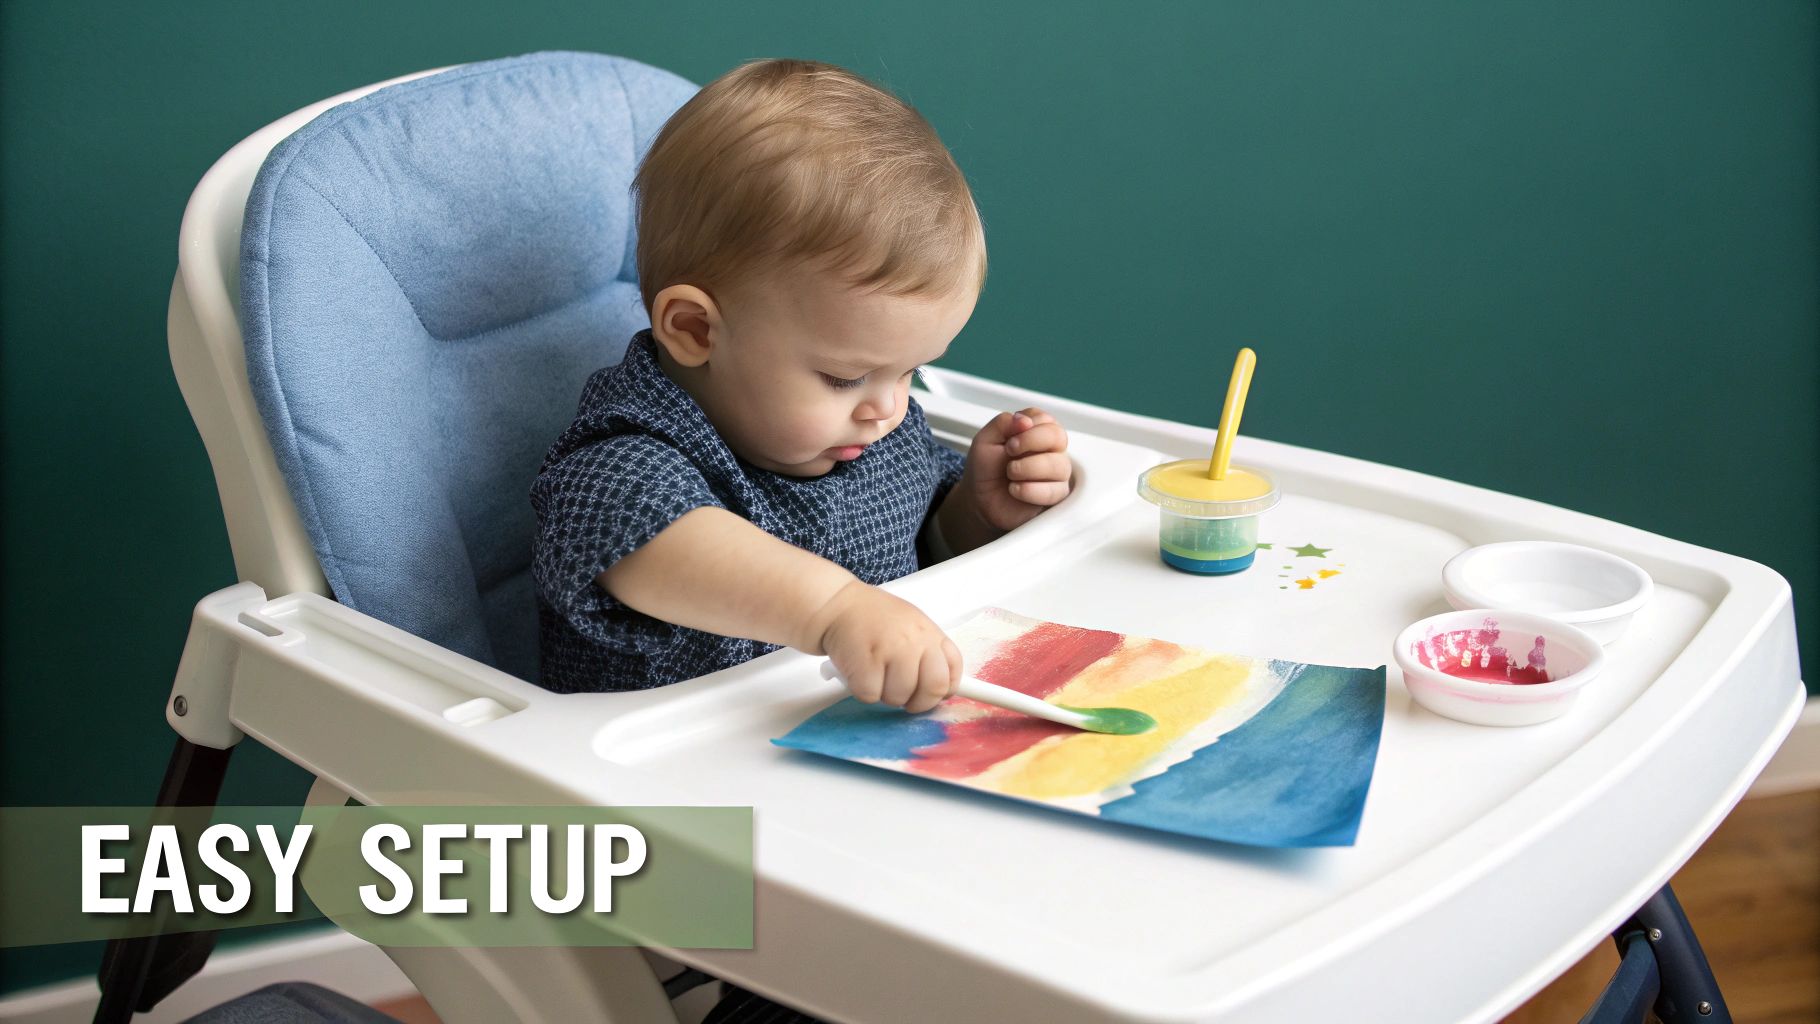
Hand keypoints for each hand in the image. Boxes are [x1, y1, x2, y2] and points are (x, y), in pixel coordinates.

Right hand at [813, 581, 961, 712]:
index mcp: (929, 632)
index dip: (945, 689)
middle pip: (934, 688)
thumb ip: (928, 652)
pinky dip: (863, 690)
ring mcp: (891, 651)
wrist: (837, 604)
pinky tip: (859, 671)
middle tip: (905, 696)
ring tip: (875, 673)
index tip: (936, 695)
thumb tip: (942, 687)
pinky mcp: (866, 663)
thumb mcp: (911, 625)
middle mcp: (914, 641)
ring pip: (900, 697)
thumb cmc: (873, 618)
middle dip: (919, 702)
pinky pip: (871, 695)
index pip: (954, 668)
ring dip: (885, 693)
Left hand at [962, 407, 1072, 530]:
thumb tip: (1025, 420)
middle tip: (1009, 452)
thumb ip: (1002, 424)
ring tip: (1010, 474)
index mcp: (1036, 430)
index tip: (1008, 440)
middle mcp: (1050, 448)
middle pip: (1058, 436)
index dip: (1027, 427)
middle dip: (1030, 442)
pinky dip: (1029, 490)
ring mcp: (1056, 471)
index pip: (1045, 419)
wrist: (980, 499)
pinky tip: (1014, 489)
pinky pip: (1054, 490)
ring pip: (1059, 465)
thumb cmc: (986, 468)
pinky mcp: (1055, 493)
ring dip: (1028, 468)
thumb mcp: (984, 440)